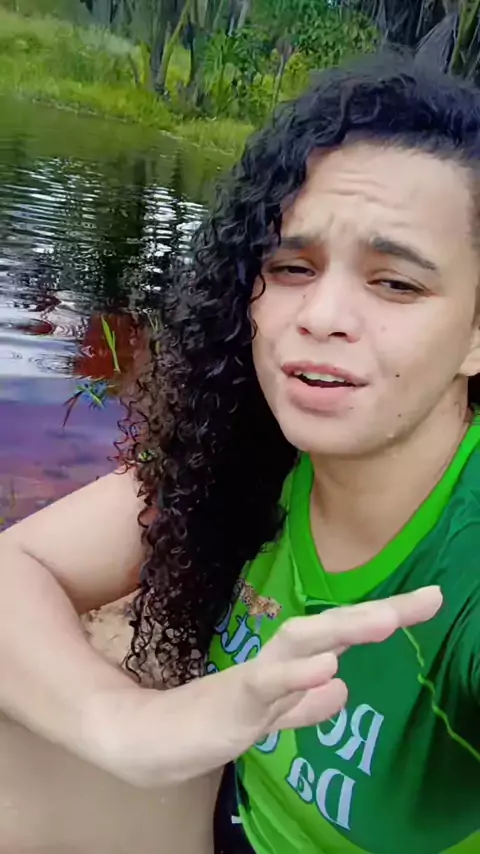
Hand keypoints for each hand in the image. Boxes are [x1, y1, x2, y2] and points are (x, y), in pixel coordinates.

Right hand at [85, 586, 440, 786]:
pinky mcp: (229, 702)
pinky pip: (265, 685)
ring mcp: (254, 680)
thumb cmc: (208, 723)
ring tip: (387, 620)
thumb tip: (343, 685)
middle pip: (330, 629)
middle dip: (378, 613)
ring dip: (345, 630)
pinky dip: (296, 676)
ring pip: (302, 645)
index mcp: (289, 669)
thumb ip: (303, 704)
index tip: (430, 600)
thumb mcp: (268, 719)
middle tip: (429, 599)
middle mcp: (277, 665)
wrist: (147, 743)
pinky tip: (327, 668)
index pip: (342, 637)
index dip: (385, 617)